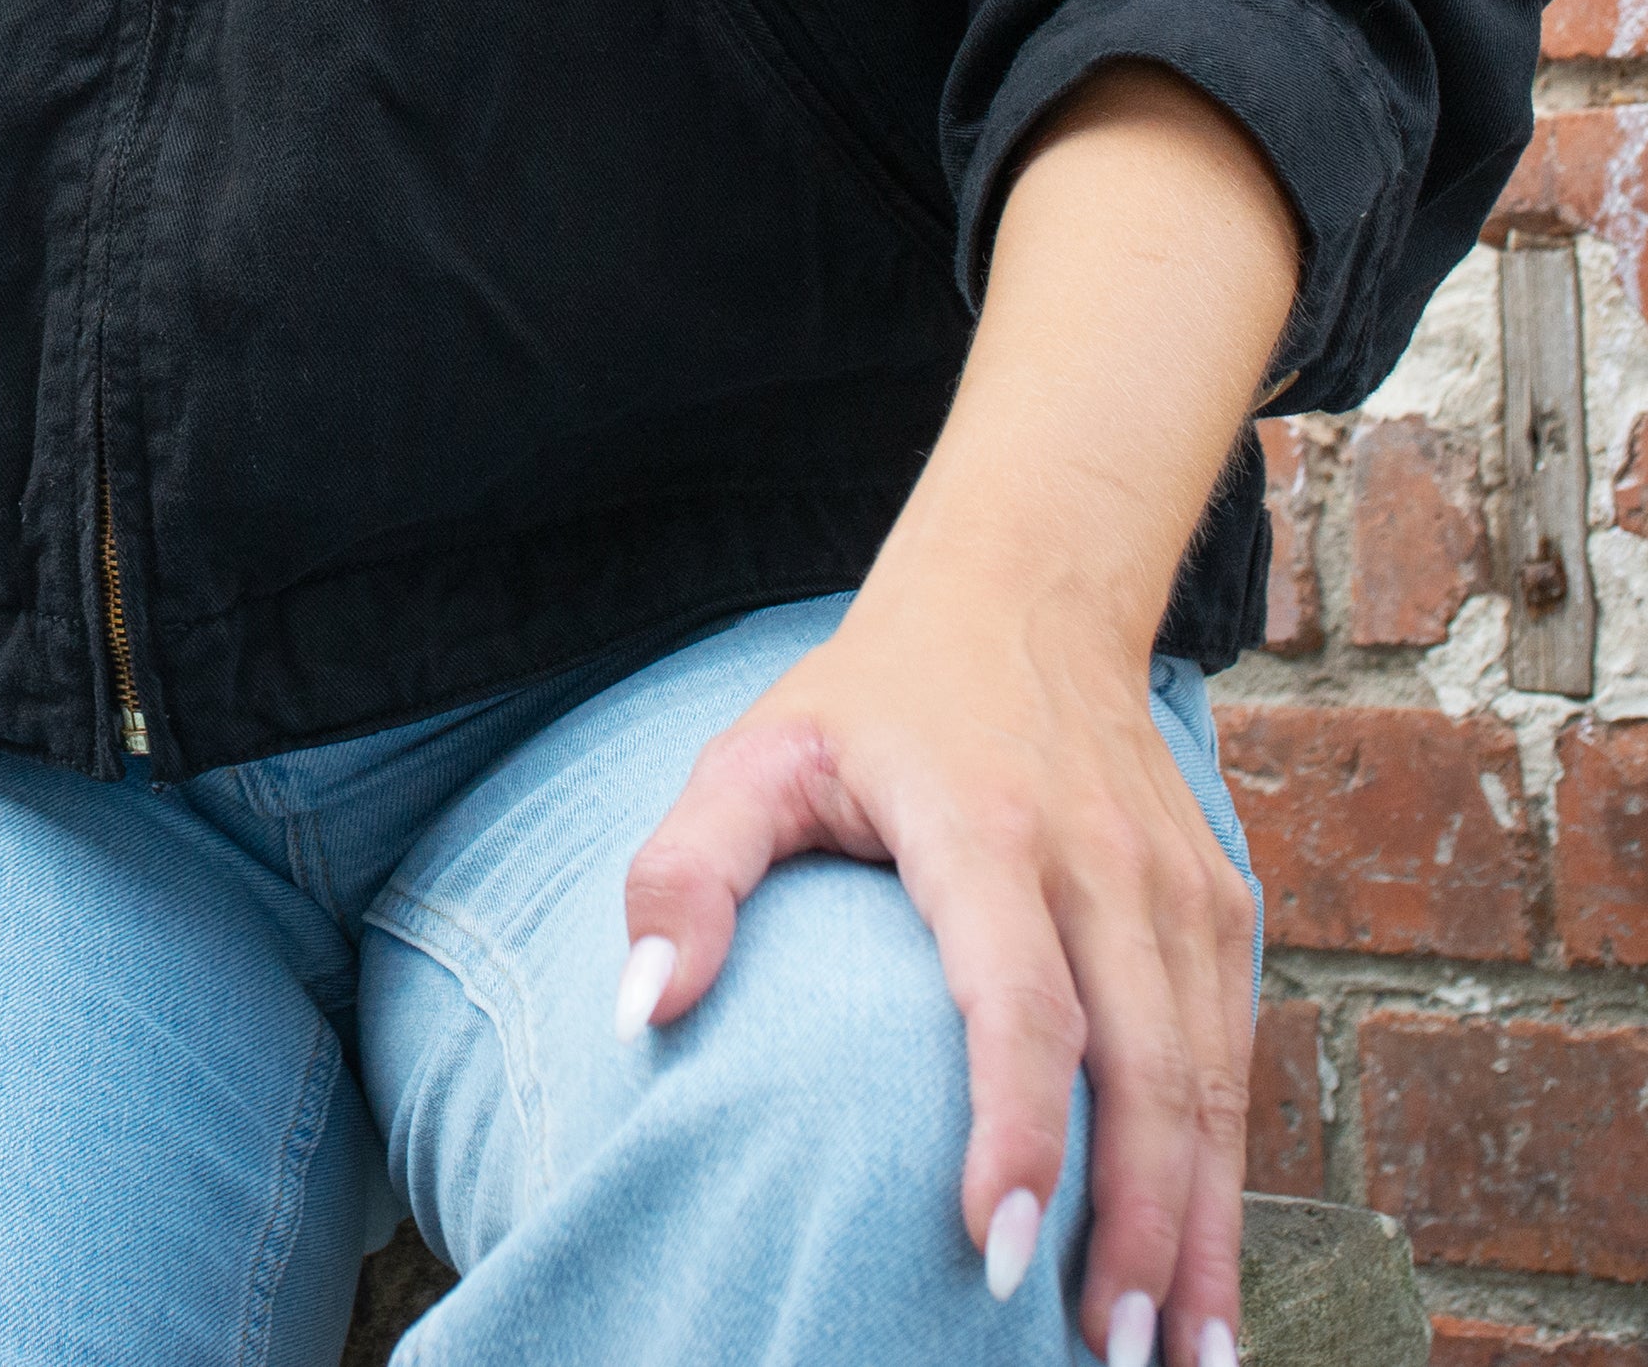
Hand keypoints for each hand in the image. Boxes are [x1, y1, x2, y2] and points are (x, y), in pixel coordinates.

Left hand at [622, 572, 1254, 1365]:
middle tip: (1106, 1357)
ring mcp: (1174, 881)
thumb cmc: (872, 701)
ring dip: (1202, 1230)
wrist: (1026, 590)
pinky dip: (1231, 1174)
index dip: (1017, 1130)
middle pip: (1145, 1065)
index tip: (998, 1253)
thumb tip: (645, 1012)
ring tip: (1177, 1363)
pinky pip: (1234, 1056)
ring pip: (1211, 1078)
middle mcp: (1099, 855)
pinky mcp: (1217, 905)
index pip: (1018, 997)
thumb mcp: (754, 754)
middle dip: (1139, 1226)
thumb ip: (686, 872)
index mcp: (981, 821)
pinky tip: (1206, 1277)